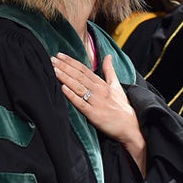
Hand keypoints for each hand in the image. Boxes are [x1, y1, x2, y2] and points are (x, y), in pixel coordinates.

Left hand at [51, 53, 145, 171]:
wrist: (131, 127)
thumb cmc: (123, 107)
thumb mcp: (117, 86)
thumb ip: (110, 70)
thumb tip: (108, 55)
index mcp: (103, 84)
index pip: (84, 70)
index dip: (71, 62)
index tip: (60, 55)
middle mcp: (99, 91)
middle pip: (79, 76)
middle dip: (64, 67)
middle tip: (51, 59)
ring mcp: (96, 102)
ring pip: (78, 87)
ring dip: (65, 77)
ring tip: (53, 70)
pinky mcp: (94, 114)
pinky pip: (81, 104)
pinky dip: (72, 95)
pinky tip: (63, 88)